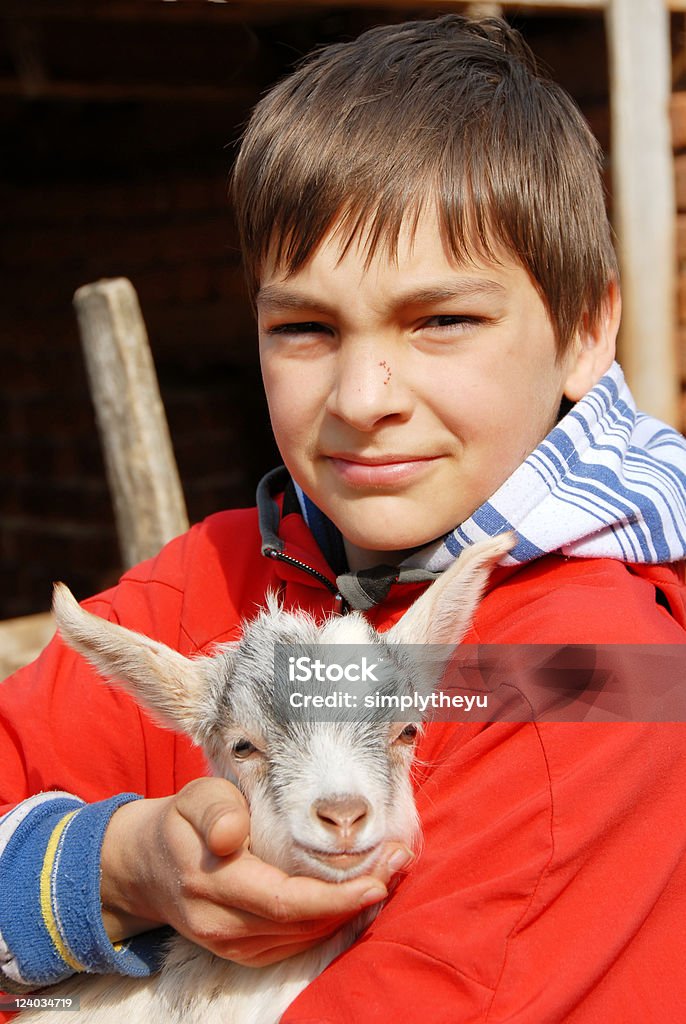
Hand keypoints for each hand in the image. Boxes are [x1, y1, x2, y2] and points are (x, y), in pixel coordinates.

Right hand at [100, 777, 413, 966]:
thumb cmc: (183, 821)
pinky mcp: (242, 953)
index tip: (380, 874)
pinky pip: (294, 944)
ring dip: (349, 911)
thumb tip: (230, 837)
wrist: (146, 865)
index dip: (337, 896)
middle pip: (302, 923)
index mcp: (211, 882)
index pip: (285, 901)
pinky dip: (329, 923)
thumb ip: (214, 810)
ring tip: (388, 872)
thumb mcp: (193, 798)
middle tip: (399, 861)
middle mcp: (221, 924)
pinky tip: (355, 896)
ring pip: (303, 939)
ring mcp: (230, 945)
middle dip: (357, 898)